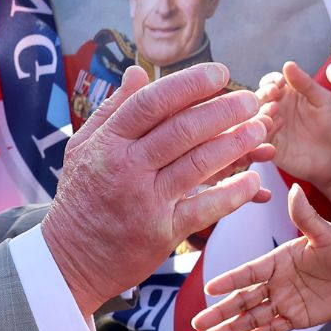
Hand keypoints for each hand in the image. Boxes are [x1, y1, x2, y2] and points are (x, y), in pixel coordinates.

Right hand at [43, 63, 270, 314]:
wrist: (69, 260)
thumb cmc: (82, 197)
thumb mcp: (83, 148)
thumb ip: (113, 109)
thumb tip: (138, 71)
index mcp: (108, 142)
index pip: (152, 103)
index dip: (189, 84)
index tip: (220, 73)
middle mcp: (126, 168)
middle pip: (181, 130)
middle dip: (223, 110)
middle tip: (251, 99)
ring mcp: (145, 201)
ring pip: (198, 164)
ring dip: (236, 145)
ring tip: (260, 130)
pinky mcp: (162, 232)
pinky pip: (205, 208)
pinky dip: (233, 193)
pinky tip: (254, 180)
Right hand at [193, 184, 330, 330]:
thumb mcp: (325, 233)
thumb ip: (306, 215)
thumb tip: (294, 188)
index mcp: (276, 261)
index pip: (248, 273)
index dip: (229, 281)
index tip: (210, 288)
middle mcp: (275, 283)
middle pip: (242, 299)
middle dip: (220, 311)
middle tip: (197, 323)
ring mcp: (283, 302)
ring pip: (252, 317)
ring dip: (231, 327)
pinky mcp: (296, 319)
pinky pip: (272, 329)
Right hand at [256, 61, 330, 189]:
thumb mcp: (322, 100)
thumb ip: (306, 84)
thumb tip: (288, 64)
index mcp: (286, 94)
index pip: (270, 82)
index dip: (272, 80)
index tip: (279, 82)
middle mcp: (275, 109)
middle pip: (259, 98)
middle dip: (264, 93)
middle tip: (273, 93)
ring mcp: (271, 127)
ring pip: (256, 116)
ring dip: (262, 110)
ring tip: (275, 108)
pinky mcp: (270, 145)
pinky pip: (260, 136)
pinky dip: (264, 129)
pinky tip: (277, 125)